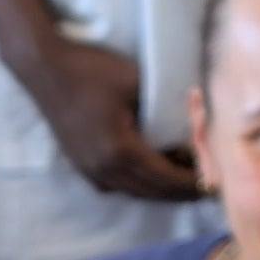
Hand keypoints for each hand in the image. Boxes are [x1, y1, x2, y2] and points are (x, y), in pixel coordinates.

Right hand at [28, 35, 201, 204]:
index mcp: (120, 150)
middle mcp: (103, 168)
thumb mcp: (136, 82)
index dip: (192, 183)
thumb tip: (189, 127)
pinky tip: (152, 173)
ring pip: (133, 192)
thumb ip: (163, 108)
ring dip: (160, 190)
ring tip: (185, 181)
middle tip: (206, 188)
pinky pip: (116, 185)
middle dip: (180, 192)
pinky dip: (139, 185)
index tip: (214, 185)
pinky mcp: (80, 163)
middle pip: (151, 192)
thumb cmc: (92, 69)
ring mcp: (88, 168)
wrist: (44, 67)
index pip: (165, 177)